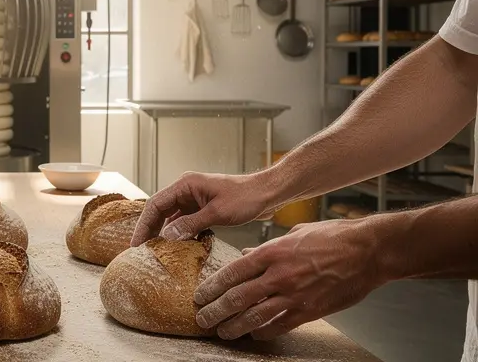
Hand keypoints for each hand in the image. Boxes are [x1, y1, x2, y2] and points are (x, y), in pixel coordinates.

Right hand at [130, 171, 278, 246]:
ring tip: (155, 251)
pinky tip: (178, 247)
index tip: (137, 242)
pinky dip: (180, 233)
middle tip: (141, 250)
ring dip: (164, 232)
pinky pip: (185, 221)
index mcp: (186, 184)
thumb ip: (190, 224)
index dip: (143, 224)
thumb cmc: (246, 197)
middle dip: (150, 229)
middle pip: (160, 210)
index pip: (156, 204)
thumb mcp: (217, 213)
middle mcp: (187, 190)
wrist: (267, 193)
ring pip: (172, 217)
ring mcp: (195, 199)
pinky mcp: (203, 208)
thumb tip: (167, 237)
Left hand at [193, 218, 387, 339]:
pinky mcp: (310, 310)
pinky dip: (264, 332)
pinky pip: (280, 325)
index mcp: (272, 252)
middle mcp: (279, 275)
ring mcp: (295, 295)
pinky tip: (253, 335)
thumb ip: (267, 247)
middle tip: (202, 319)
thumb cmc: (333, 237)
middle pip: (238, 297)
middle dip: (216, 311)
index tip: (200, 294)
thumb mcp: (294, 233)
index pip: (233, 272)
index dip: (212, 286)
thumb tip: (246, 255)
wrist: (368, 251)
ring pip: (255, 316)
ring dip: (234, 326)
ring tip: (221, 332)